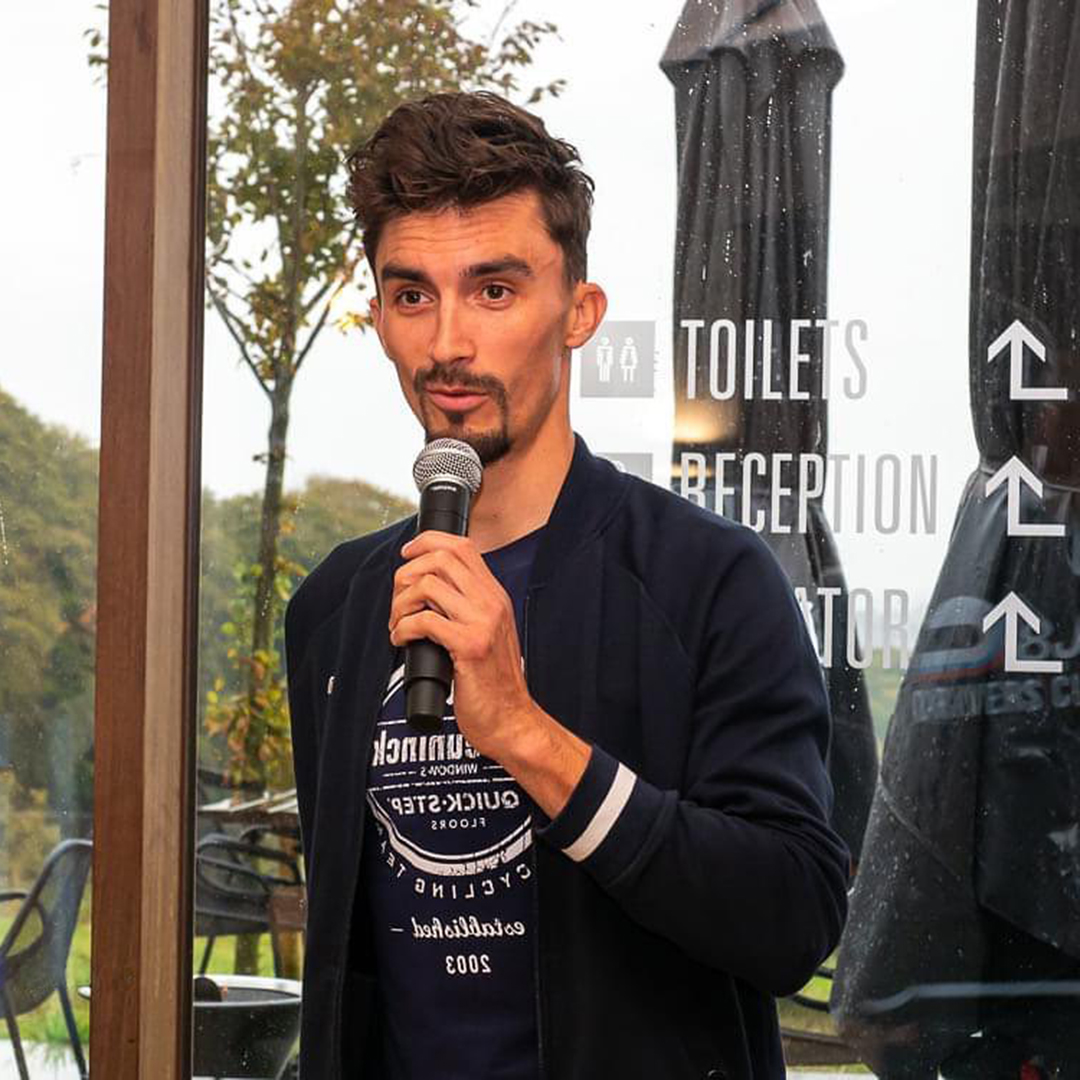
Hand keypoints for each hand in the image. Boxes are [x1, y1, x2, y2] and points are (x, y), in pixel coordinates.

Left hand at [388, 530, 537, 760]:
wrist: (511, 720)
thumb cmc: (493, 684)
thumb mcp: (487, 634)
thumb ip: (466, 609)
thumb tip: (426, 592)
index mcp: (495, 596)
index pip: (462, 546)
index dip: (427, 542)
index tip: (407, 555)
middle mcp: (492, 603)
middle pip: (441, 558)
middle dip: (407, 574)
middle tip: (398, 601)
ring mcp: (483, 623)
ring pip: (428, 585)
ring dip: (401, 603)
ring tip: (397, 624)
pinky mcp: (470, 646)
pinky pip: (424, 621)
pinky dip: (402, 628)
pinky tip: (402, 641)